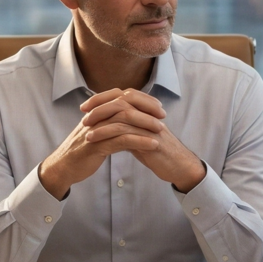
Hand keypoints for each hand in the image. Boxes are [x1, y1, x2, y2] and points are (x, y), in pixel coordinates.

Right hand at [38, 89, 160, 198]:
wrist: (62, 167)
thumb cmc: (82, 151)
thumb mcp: (96, 131)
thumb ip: (109, 122)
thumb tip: (129, 117)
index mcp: (96, 111)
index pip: (122, 95)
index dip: (141, 98)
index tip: (157, 105)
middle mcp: (95, 116)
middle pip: (125, 103)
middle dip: (146, 107)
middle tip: (163, 115)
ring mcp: (95, 130)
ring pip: (124, 120)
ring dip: (145, 123)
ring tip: (161, 130)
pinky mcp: (96, 146)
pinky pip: (121, 140)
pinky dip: (139, 141)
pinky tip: (152, 145)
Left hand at [82, 89, 205, 191]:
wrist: (179, 167)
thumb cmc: (159, 152)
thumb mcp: (141, 136)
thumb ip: (128, 128)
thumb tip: (110, 123)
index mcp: (146, 111)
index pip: (121, 95)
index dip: (102, 98)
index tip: (85, 105)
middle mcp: (148, 114)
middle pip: (121, 99)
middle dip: (99, 105)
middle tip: (83, 113)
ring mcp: (150, 125)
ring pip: (122, 114)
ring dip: (101, 121)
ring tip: (85, 129)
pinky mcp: (151, 139)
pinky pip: (126, 132)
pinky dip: (108, 134)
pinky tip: (95, 141)